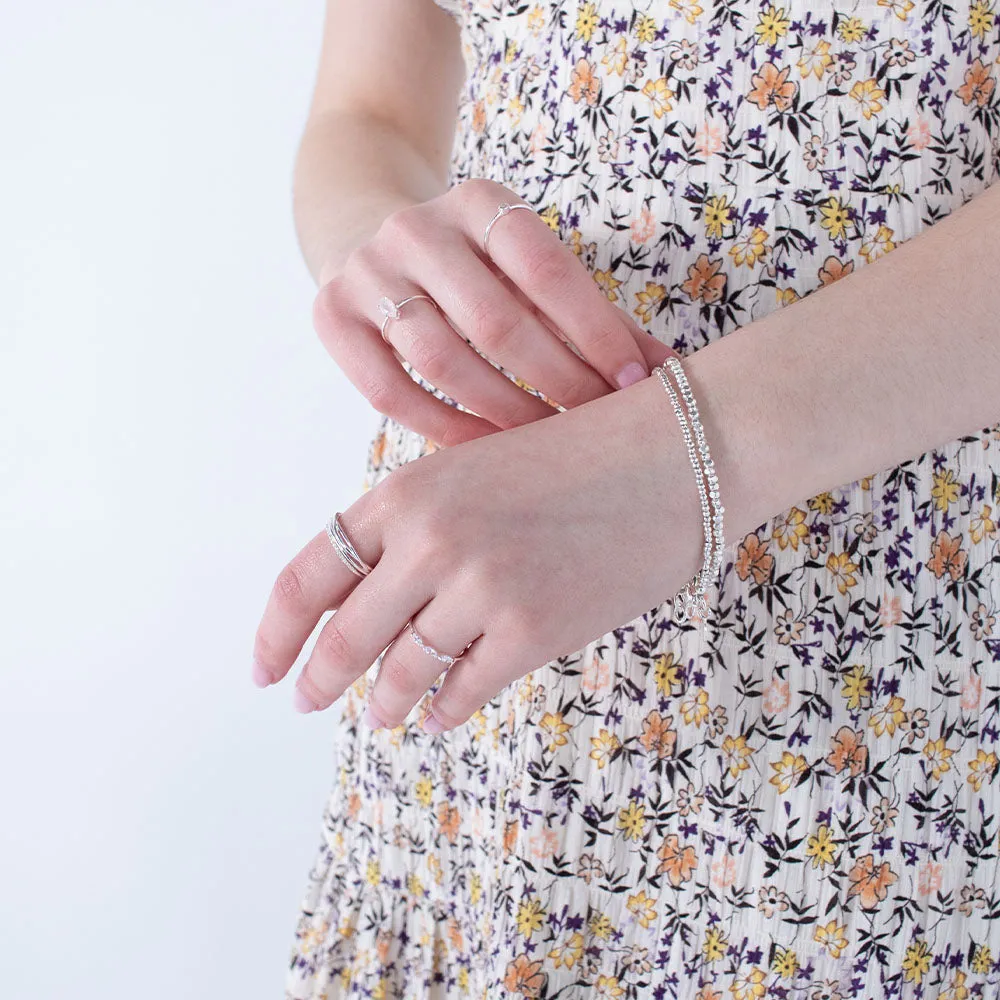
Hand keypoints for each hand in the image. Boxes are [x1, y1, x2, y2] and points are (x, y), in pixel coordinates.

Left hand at [251, 375, 707, 732]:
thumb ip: (417, 528)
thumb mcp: (476, 470)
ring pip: (404, 675)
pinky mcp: (534, 632)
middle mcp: (431, 541)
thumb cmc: (579, 454)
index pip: (309, 577)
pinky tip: (441, 714)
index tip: (265, 668)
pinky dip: (446, 710)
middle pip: (346, 639)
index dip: (275, 633)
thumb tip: (366, 605)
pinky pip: (466, 692)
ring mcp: (481, 590)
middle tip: (308, 702)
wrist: (676, 456)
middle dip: (320, 681)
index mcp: (406, 493)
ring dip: (385, 703)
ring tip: (382, 715)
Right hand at [312, 177, 676, 447]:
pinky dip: (440, 426)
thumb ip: (595, 320)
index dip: (596, 332)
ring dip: (502, 411)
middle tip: (595, 428)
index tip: (636, 384)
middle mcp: (415, 229)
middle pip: (496, 321)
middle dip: (556, 382)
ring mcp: (366, 273)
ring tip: (546, 443)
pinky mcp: (331, 316)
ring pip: (439, 357)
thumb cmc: (475, 269)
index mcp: (479, 201)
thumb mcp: (530, 271)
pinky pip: (387, 389)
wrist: (364, 230)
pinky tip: (482, 451)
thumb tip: (673, 377)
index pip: (548, 270)